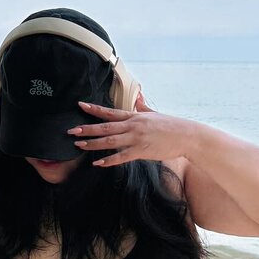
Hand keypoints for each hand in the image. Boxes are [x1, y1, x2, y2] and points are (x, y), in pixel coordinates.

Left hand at [67, 90, 196, 167]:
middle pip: (105, 126)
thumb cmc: (171, 125)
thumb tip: (138, 96)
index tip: (80, 106)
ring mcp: (136, 139)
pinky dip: (109, 160)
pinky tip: (97, 163)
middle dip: (87, 129)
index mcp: (134, 116)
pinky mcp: (141, 152)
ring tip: (78, 145)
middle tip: (71, 131)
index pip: (110, 111)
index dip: (94, 109)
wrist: (186, 136)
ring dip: (93, 143)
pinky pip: (121, 157)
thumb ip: (143, 106)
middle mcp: (133, 126)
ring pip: (110, 140)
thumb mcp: (154, 113)